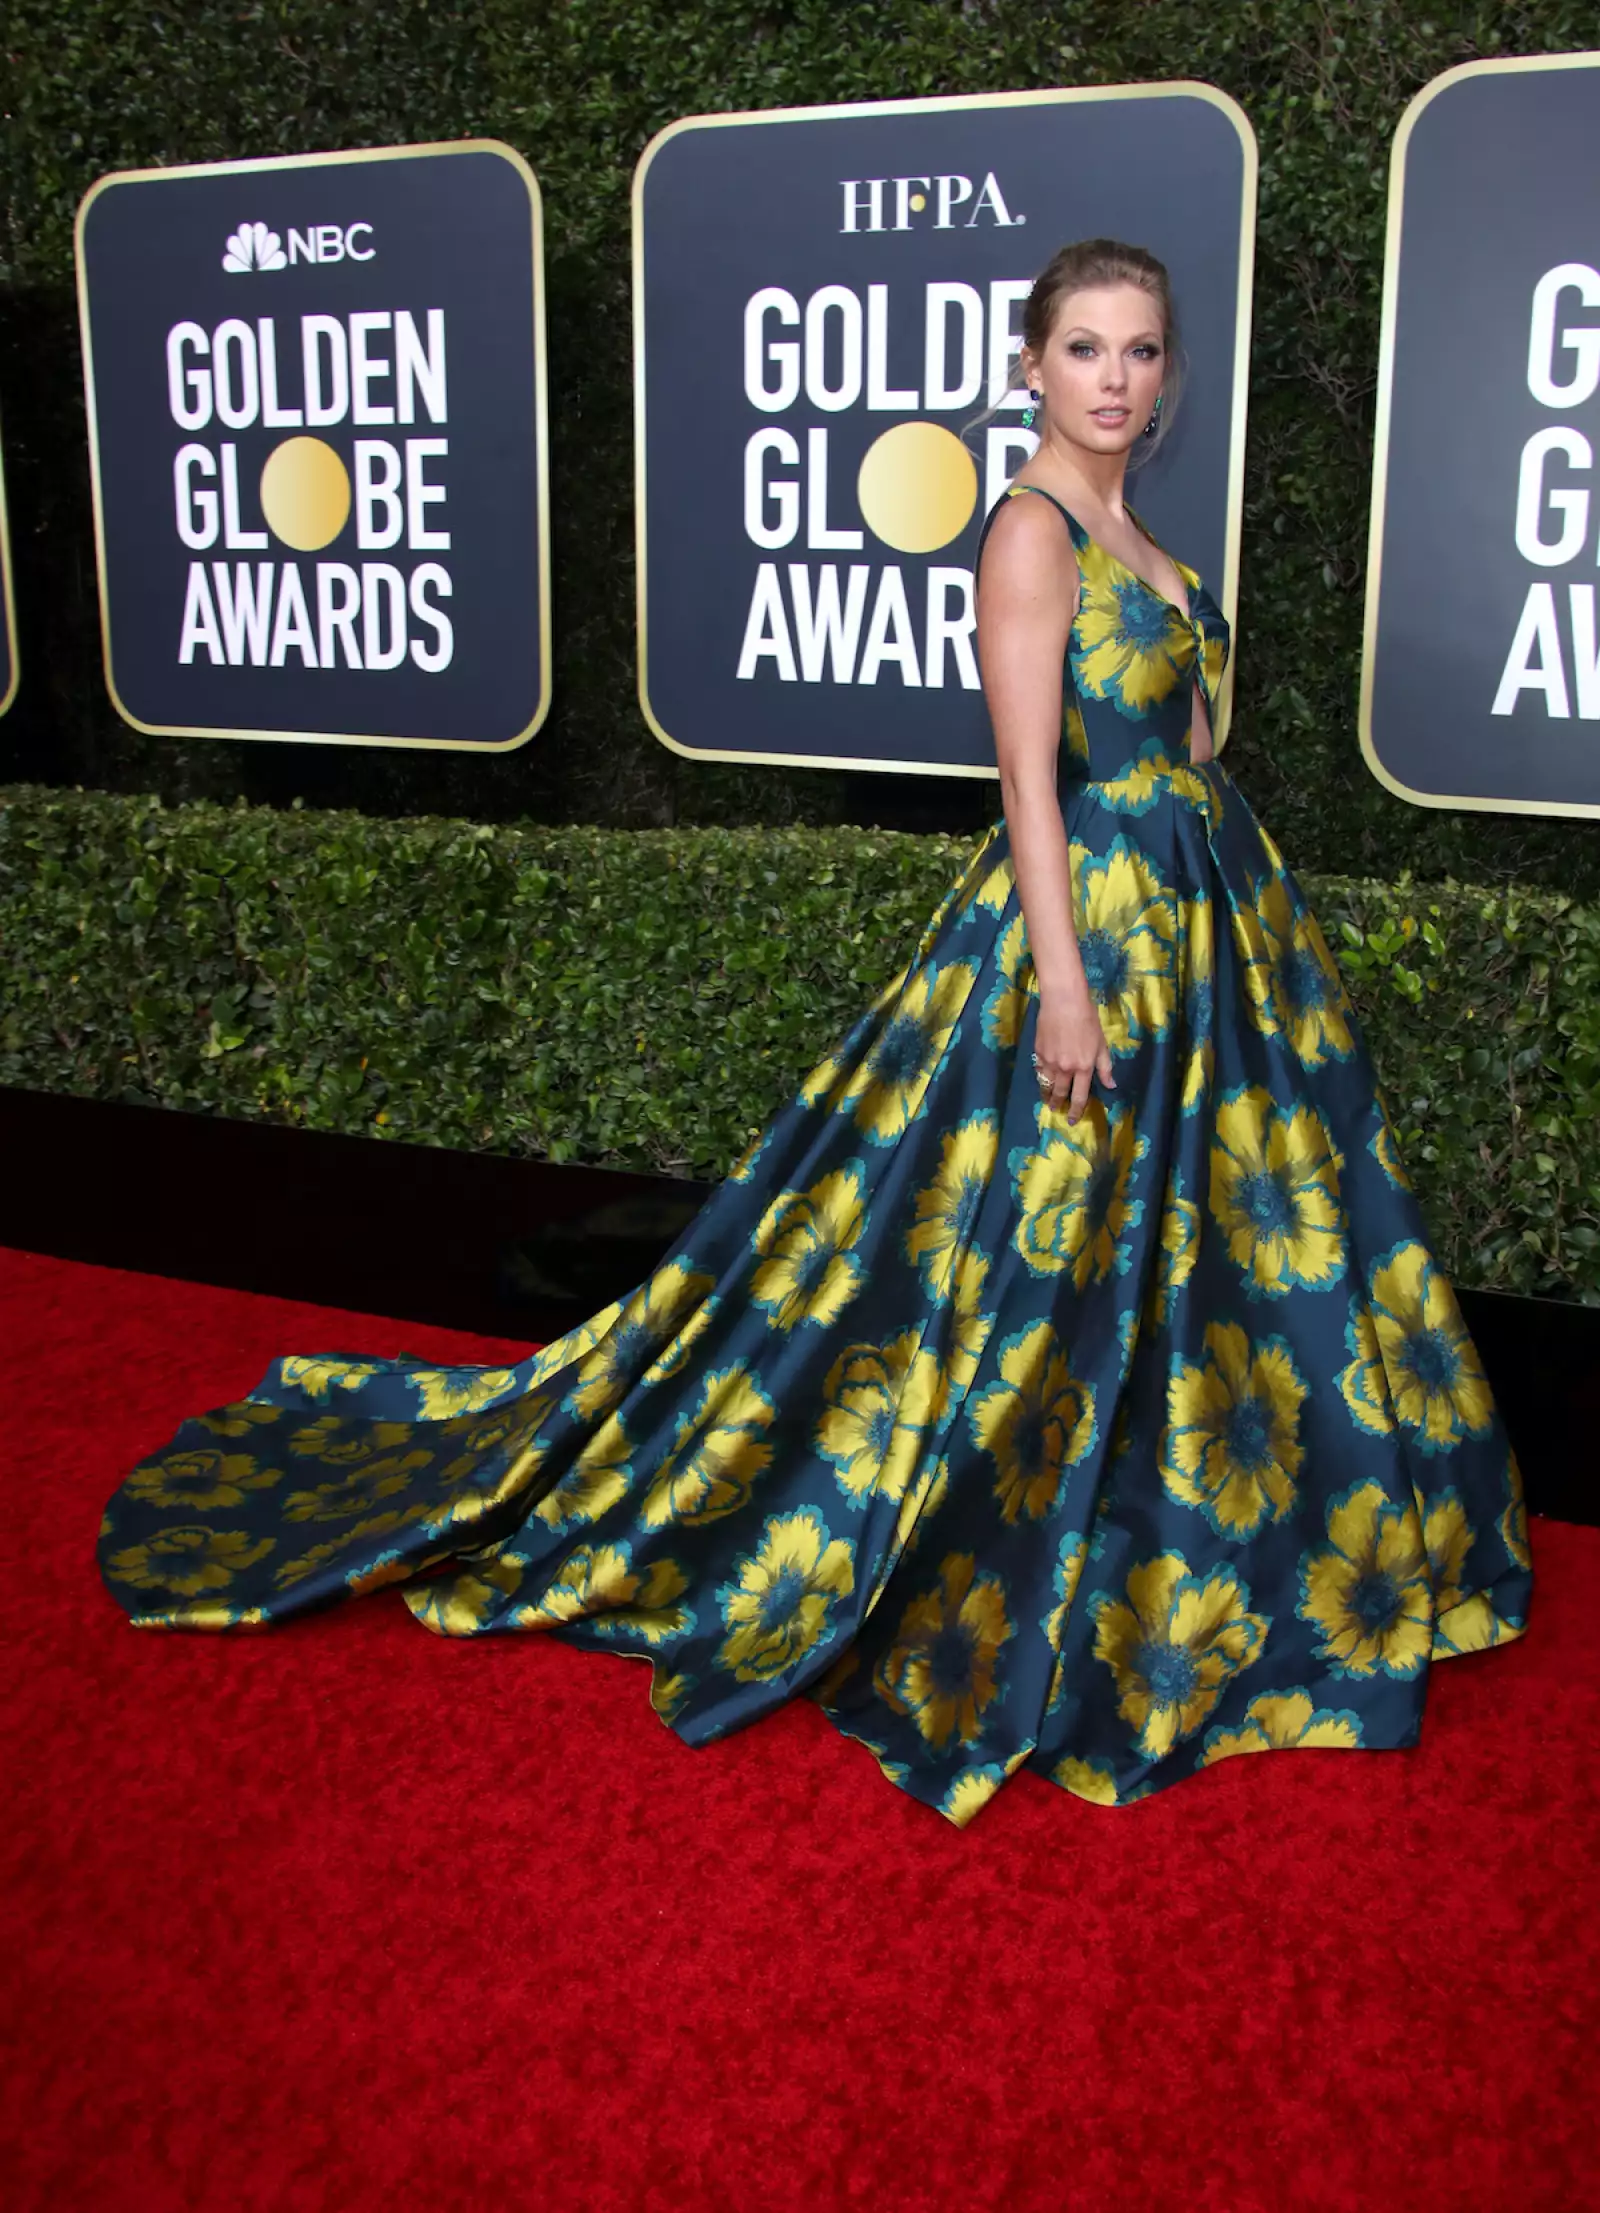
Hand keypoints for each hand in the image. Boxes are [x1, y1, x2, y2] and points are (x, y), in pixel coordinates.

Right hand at [1032, 994, 1115, 1123]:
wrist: (1064, 1001)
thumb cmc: (1087, 1019)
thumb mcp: (1101, 1044)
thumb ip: (1105, 1067)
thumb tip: (1110, 1085)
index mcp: (1084, 1067)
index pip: (1079, 1096)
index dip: (1077, 1111)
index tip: (1073, 1120)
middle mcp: (1065, 1068)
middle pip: (1060, 1093)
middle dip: (1059, 1104)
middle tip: (1057, 1111)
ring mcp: (1049, 1061)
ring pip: (1046, 1084)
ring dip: (1047, 1095)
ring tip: (1047, 1100)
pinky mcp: (1038, 1052)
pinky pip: (1039, 1070)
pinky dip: (1041, 1077)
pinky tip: (1042, 1078)